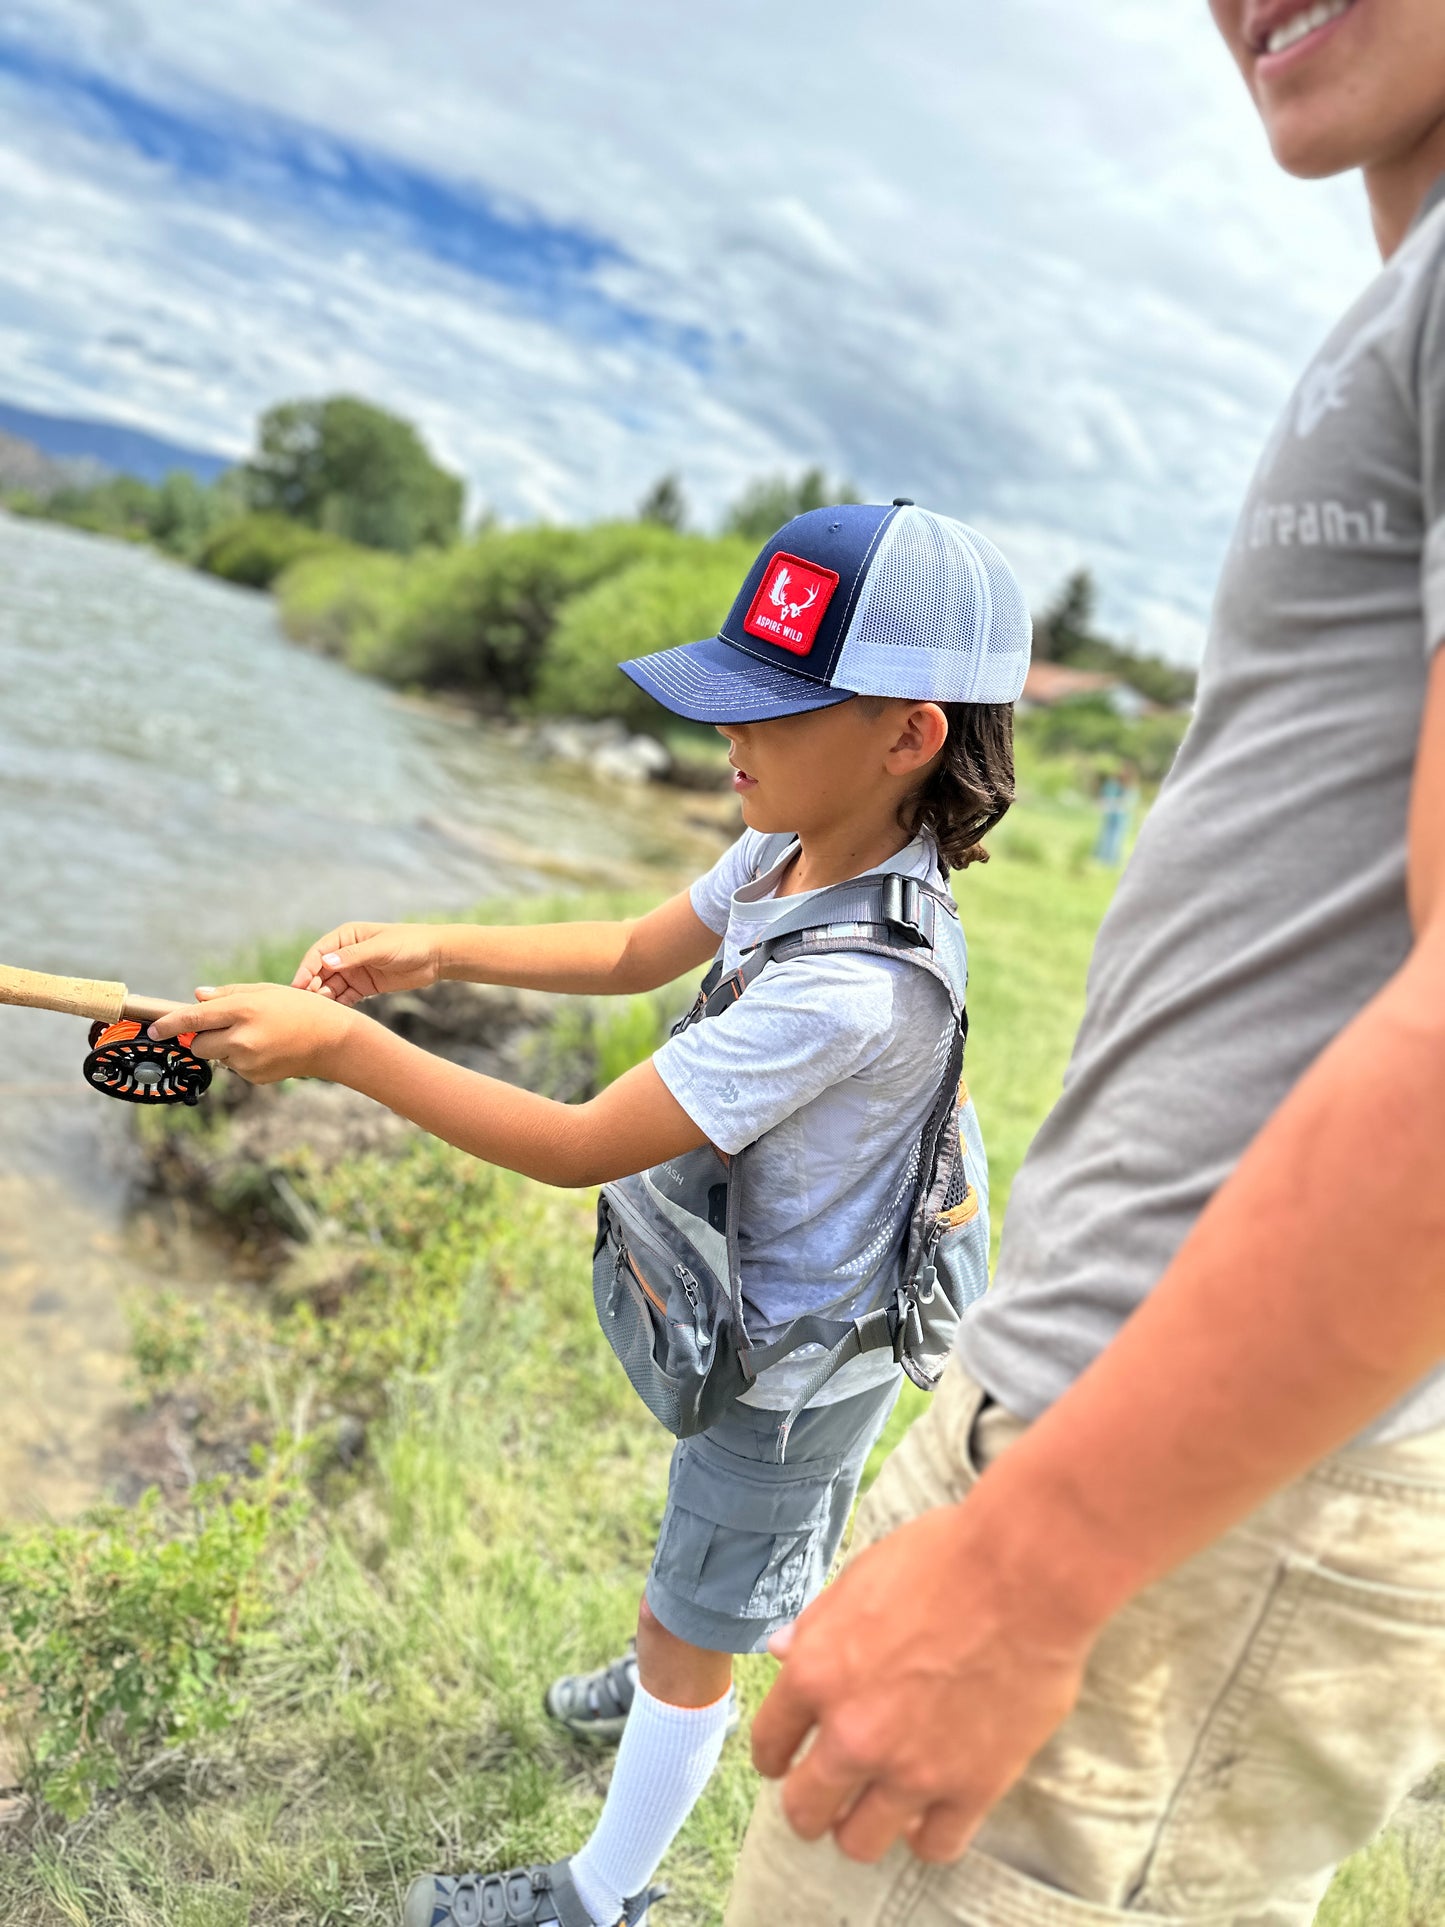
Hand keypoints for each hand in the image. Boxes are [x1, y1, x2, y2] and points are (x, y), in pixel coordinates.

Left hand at [150, 983, 356, 1084]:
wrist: (332, 1040)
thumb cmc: (300, 1008)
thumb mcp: (265, 991)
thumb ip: (227, 994)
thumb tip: (196, 996)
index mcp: (243, 1010)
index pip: (193, 1019)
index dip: (168, 1025)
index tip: (153, 1030)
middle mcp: (242, 1038)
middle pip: (199, 1044)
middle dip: (201, 1038)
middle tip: (222, 1027)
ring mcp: (248, 1061)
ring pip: (217, 1057)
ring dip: (225, 1047)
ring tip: (257, 1036)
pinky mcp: (255, 1077)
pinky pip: (235, 1068)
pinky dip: (242, 1059)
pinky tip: (266, 1049)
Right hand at [291, 922, 441, 1004]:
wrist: (435, 957)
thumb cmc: (409, 944)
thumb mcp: (381, 948)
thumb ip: (354, 956)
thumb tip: (325, 962)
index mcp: (346, 936)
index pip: (318, 953)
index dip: (307, 969)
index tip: (299, 986)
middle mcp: (346, 954)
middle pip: (321, 972)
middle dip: (313, 986)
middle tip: (310, 1003)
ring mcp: (355, 971)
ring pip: (331, 986)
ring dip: (325, 997)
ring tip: (324, 1010)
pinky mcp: (364, 987)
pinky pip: (346, 997)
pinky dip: (339, 1005)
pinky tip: (336, 1014)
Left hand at [750, 1502, 1093, 1864]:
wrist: (1024, 1573)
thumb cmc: (942, 1558)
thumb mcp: (860, 1576)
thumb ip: (817, 1625)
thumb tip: (779, 1649)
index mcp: (817, 1674)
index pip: (769, 1743)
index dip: (775, 1755)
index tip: (786, 1760)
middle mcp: (852, 1732)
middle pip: (805, 1810)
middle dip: (810, 1806)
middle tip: (828, 1796)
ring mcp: (911, 1769)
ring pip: (860, 1842)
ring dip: (862, 1828)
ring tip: (877, 1809)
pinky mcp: (971, 1788)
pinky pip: (934, 1846)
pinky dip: (927, 1836)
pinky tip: (931, 1814)